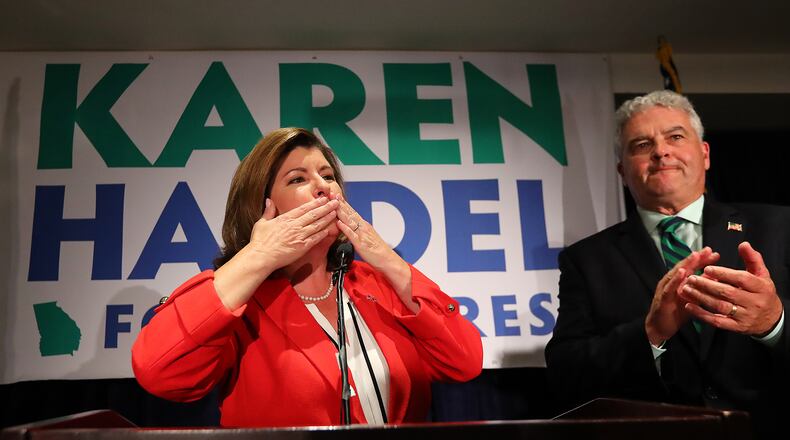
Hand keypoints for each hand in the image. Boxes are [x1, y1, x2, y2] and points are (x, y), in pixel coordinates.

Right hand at [214, 196, 338, 310]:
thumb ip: (268, 211)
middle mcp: (295, 225)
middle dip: (326, 208)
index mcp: (286, 218)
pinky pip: (316, 238)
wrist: (262, 256)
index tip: (323, 199)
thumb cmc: (260, 241)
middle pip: (314, 214)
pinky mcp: (302, 247)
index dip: (315, 203)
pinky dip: (323, 233)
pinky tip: (330, 229)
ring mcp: (300, 236)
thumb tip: (269, 200)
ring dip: (328, 218)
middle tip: (336, 202)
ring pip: (317, 225)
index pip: (304, 208)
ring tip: (336, 212)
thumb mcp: (262, 223)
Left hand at [334, 194, 417, 312]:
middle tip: (332, 194)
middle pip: (350, 213)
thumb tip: (350, 226)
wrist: (388, 260)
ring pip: (350, 221)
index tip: (335, 196)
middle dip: (340, 204)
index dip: (343, 204)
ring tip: (334, 204)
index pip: (352, 212)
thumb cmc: (377, 251)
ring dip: (341, 212)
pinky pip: (352, 235)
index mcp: (364, 225)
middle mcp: (363, 227)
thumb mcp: (366, 237)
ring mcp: (362, 234)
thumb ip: (358, 230)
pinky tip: (339, 223)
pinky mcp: (361, 244)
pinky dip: (346, 228)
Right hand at [645, 247, 719, 345]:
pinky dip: (676, 279)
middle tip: (708, 250)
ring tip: (695, 256)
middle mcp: (672, 282)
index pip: (692, 268)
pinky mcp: (663, 297)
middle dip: (696, 258)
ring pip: (676, 273)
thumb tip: (715, 279)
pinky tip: (682, 273)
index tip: (714, 254)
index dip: (702, 260)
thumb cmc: (676, 313)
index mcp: (679, 282)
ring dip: (686, 264)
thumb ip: (701, 289)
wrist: (660, 327)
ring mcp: (666, 288)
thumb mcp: (692, 299)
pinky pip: (669, 287)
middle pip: (685, 267)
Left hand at [679, 241, 782, 335]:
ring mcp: (745, 316)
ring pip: (720, 306)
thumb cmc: (763, 292)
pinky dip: (701, 314)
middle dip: (707, 285)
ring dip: (701, 298)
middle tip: (692, 278)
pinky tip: (689, 306)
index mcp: (761, 287)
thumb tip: (743, 244)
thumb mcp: (762, 274)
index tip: (707, 268)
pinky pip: (717, 321)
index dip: (723, 273)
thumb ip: (752, 259)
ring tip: (687, 289)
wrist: (771, 319)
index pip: (741, 279)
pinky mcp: (737, 327)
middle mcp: (754, 303)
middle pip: (728, 293)